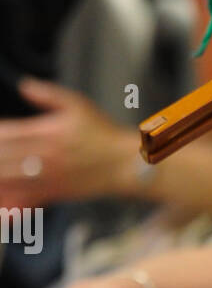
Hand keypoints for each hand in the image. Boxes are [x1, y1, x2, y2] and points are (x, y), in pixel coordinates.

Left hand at [0, 79, 132, 205]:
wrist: (124, 164)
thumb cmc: (103, 133)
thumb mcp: (77, 104)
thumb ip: (47, 93)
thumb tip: (24, 85)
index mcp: (46, 133)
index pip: (6, 132)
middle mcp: (44, 157)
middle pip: (2, 157)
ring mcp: (48, 178)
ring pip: (8, 180)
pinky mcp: (54, 194)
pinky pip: (24, 200)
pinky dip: (9, 202)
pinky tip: (2, 201)